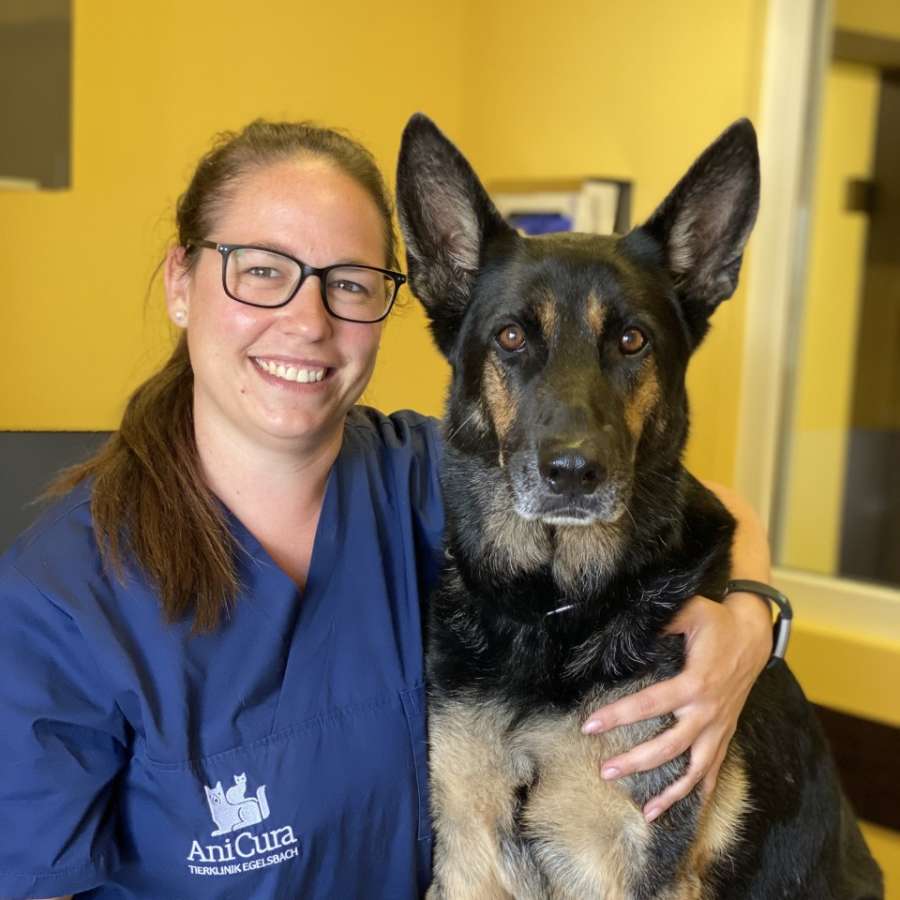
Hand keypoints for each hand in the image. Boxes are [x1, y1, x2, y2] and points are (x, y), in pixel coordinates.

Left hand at [581, 481, 772, 821]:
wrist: (753, 634)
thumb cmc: (716, 621)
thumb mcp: (689, 612)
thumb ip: (661, 622)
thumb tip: (630, 631)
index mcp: (695, 682)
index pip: (650, 704)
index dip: (618, 715)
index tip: (589, 725)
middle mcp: (707, 711)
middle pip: (669, 746)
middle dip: (636, 761)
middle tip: (604, 770)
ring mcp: (718, 726)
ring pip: (694, 769)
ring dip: (670, 792)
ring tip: (645, 811)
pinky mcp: (724, 733)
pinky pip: (713, 770)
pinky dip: (699, 793)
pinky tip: (682, 813)